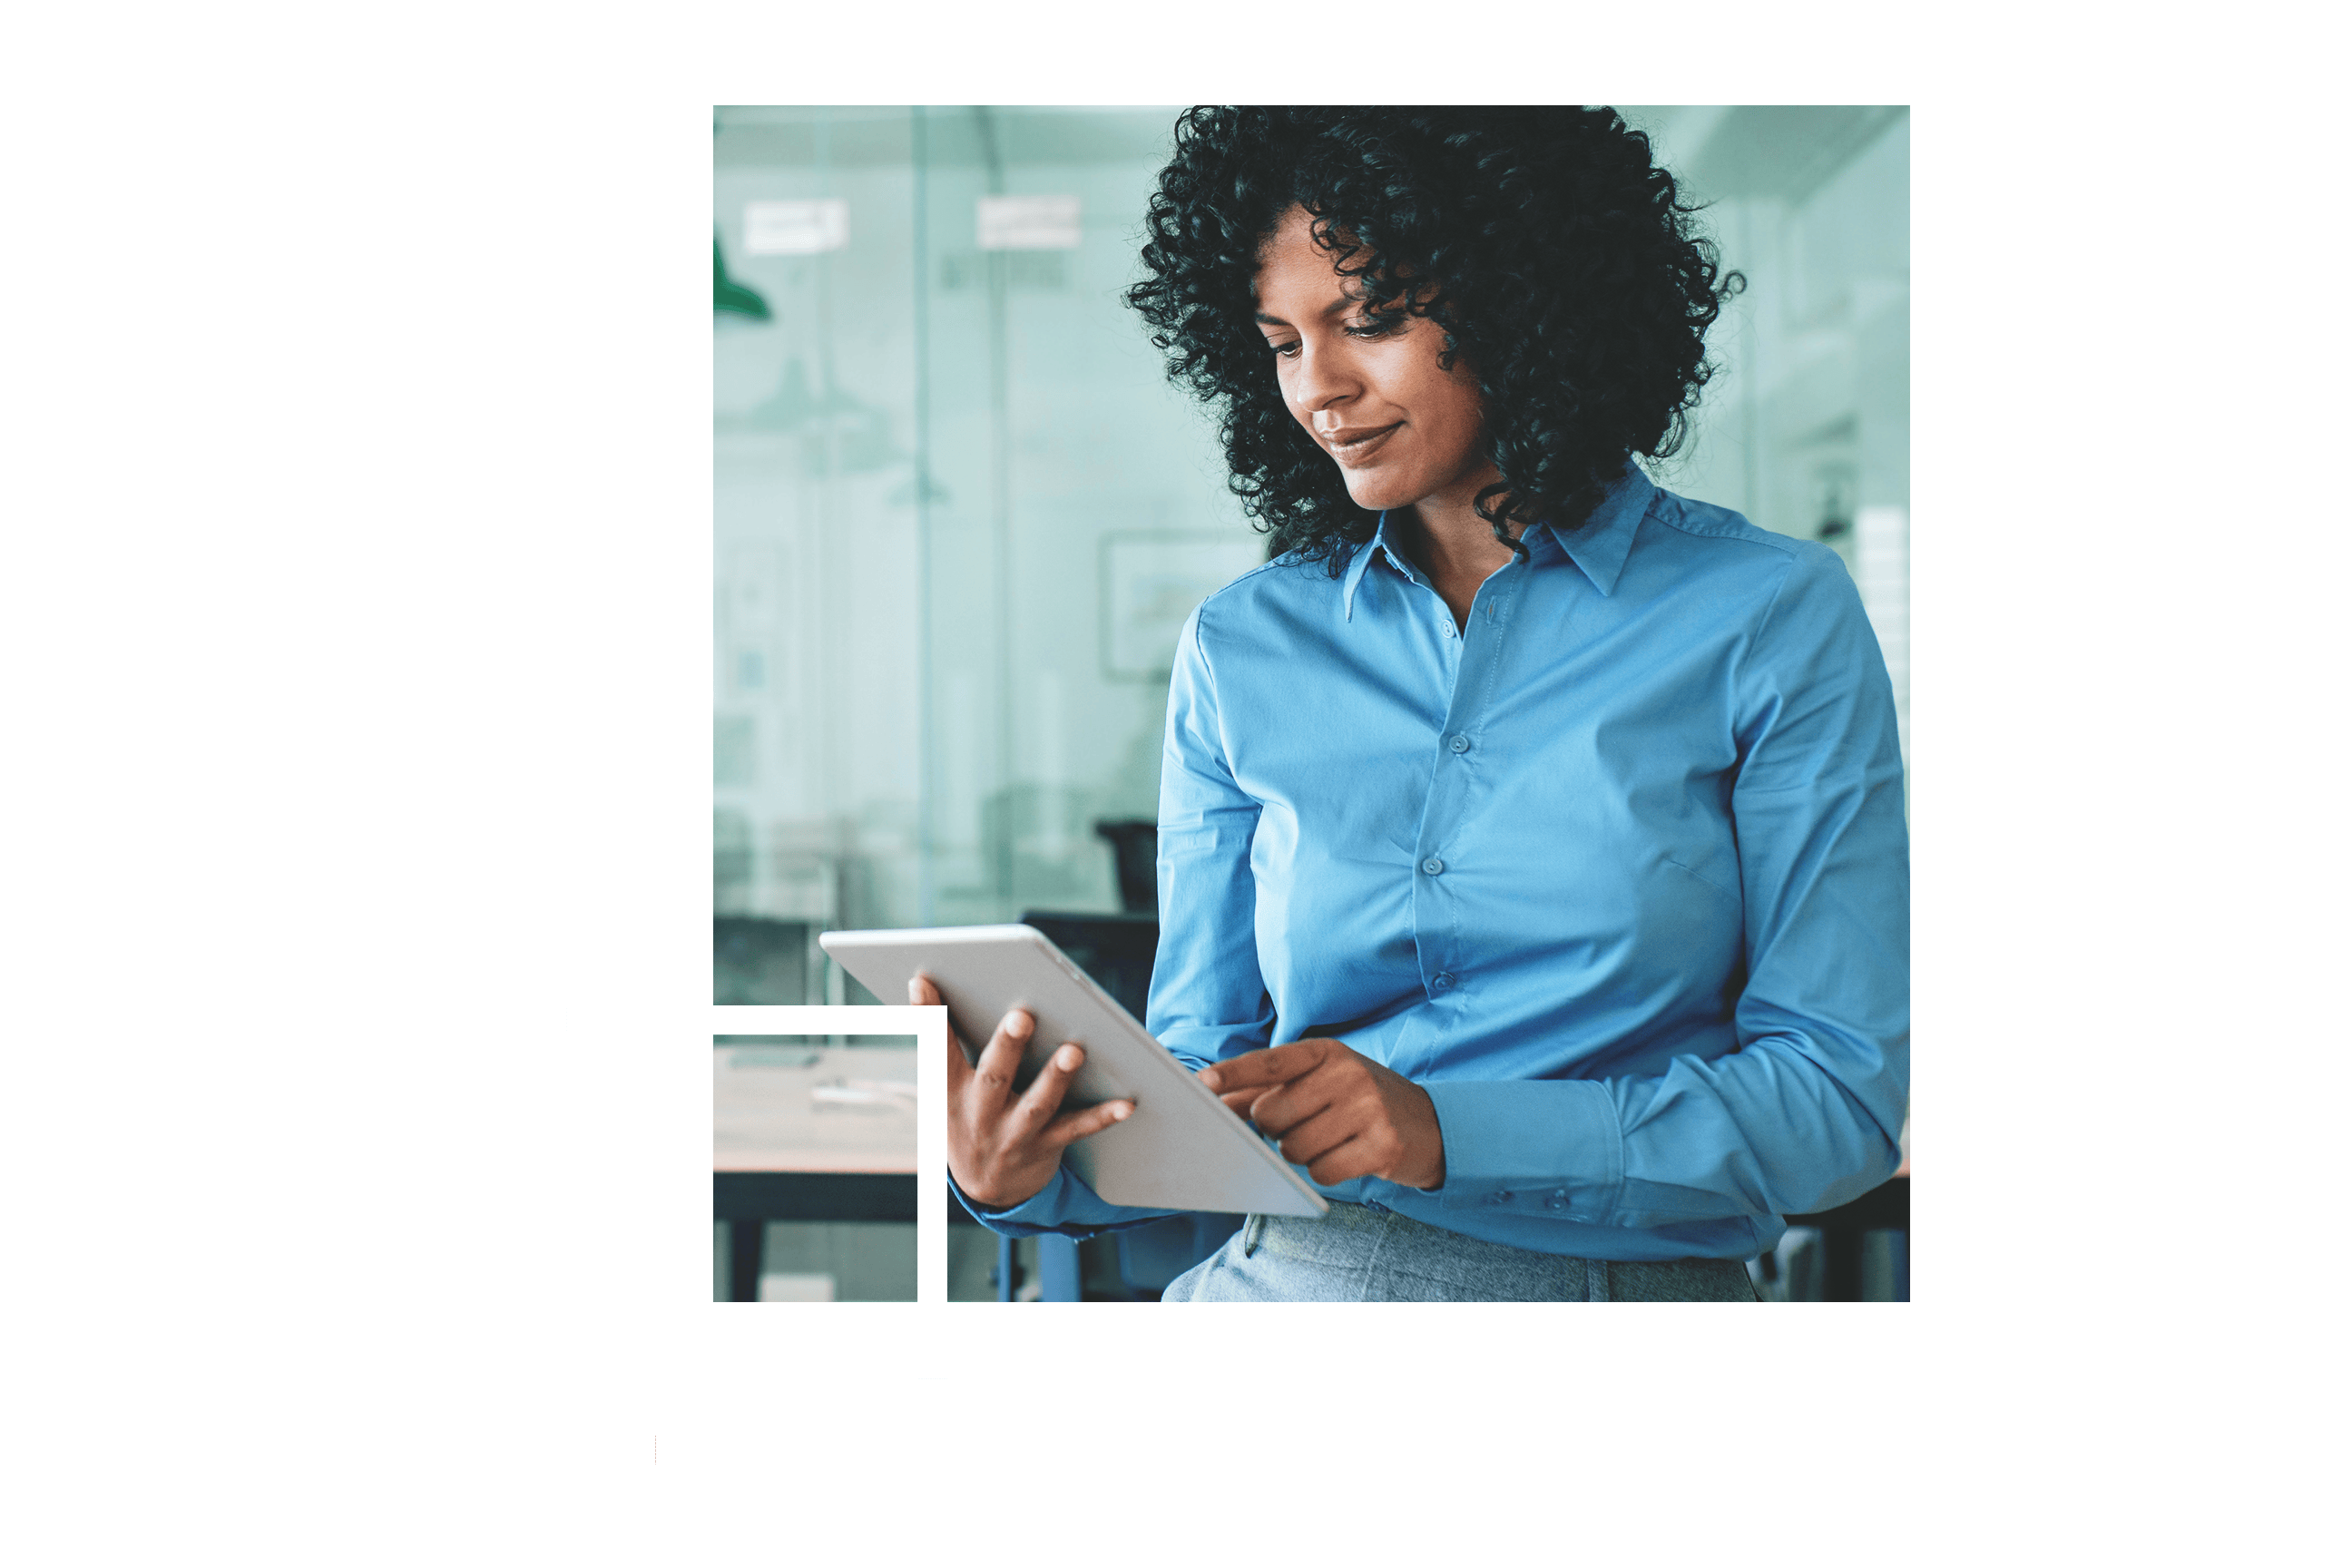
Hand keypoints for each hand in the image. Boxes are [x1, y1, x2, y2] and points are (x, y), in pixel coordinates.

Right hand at [911, 974, 1133, 1209]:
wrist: (988, 1190)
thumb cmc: (973, 1117)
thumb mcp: (951, 1092)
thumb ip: (956, 1049)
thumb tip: (948, 990)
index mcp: (952, 1092)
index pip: (937, 1049)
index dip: (929, 1015)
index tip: (922, 980)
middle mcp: (981, 1113)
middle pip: (995, 1076)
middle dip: (1008, 1047)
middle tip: (1021, 1016)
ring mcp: (1014, 1133)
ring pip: (1038, 1104)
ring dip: (1056, 1078)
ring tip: (1074, 1051)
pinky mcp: (1046, 1147)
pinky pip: (1076, 1130)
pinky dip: (1102, 1116)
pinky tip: (1127, 1103)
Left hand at [1197, 1038, 1444, 1190]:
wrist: (1430, 1125)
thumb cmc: (1360, 1102)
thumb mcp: (1318, 1083)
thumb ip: (1266, 1089)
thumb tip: (1217, 1101)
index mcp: (1327, 1052)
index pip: (1271, 1061)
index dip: (1234, 1074)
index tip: (1203, 1085)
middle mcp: (1348, 1074)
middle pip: (1273, 1115)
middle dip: (1275, 1130)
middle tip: (1303, 1125)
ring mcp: (1369, 1109)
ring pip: (1294, 1148)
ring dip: (1300, 1154)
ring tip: (1330, 1140)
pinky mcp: (1383, 1146)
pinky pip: (1323, 1172)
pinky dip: (1326, 1172)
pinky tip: (1347, 1157)